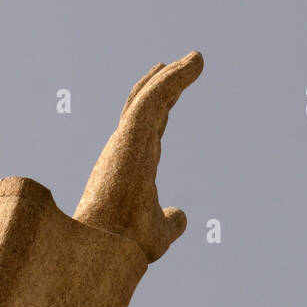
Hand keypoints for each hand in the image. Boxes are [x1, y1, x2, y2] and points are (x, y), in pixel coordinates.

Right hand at [73, 52, 202, 262]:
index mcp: (133, 165)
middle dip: (166, 84)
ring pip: (149, 96)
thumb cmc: (128, 242)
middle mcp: (127, 148)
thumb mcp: (160, 233)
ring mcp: (128, 139)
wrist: (110, 246)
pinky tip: (193, 65)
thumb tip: (182, 216)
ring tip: (196, 59)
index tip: (175, 93)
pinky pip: (155, 96)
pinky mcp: (131, 132)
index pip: (149, 129)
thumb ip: (172, 223)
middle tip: (184, 64)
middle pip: (148, 107)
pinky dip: (173, 79)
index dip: (163, 108)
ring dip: (173, 76)